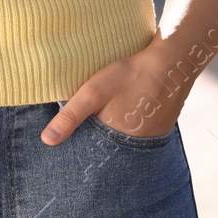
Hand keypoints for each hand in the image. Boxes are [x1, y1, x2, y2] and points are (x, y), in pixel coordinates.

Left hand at [40, 43, 186, 145]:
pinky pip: (138, 133)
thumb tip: (46, 141)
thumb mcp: (93, 92)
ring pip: (123, 140)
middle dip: (95, 139)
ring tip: (106, 115)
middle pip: (107, 147)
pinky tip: (124, 110)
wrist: (171, 64)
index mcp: (116, 143)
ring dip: (113, 131)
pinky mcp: (160, 130)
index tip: (69, 139)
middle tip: (89, 121)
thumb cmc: (130, 76)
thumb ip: (70, 116)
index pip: (92, 153)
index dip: (79, 145)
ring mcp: (150, 140)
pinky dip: (129, 124)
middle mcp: (135, 148)